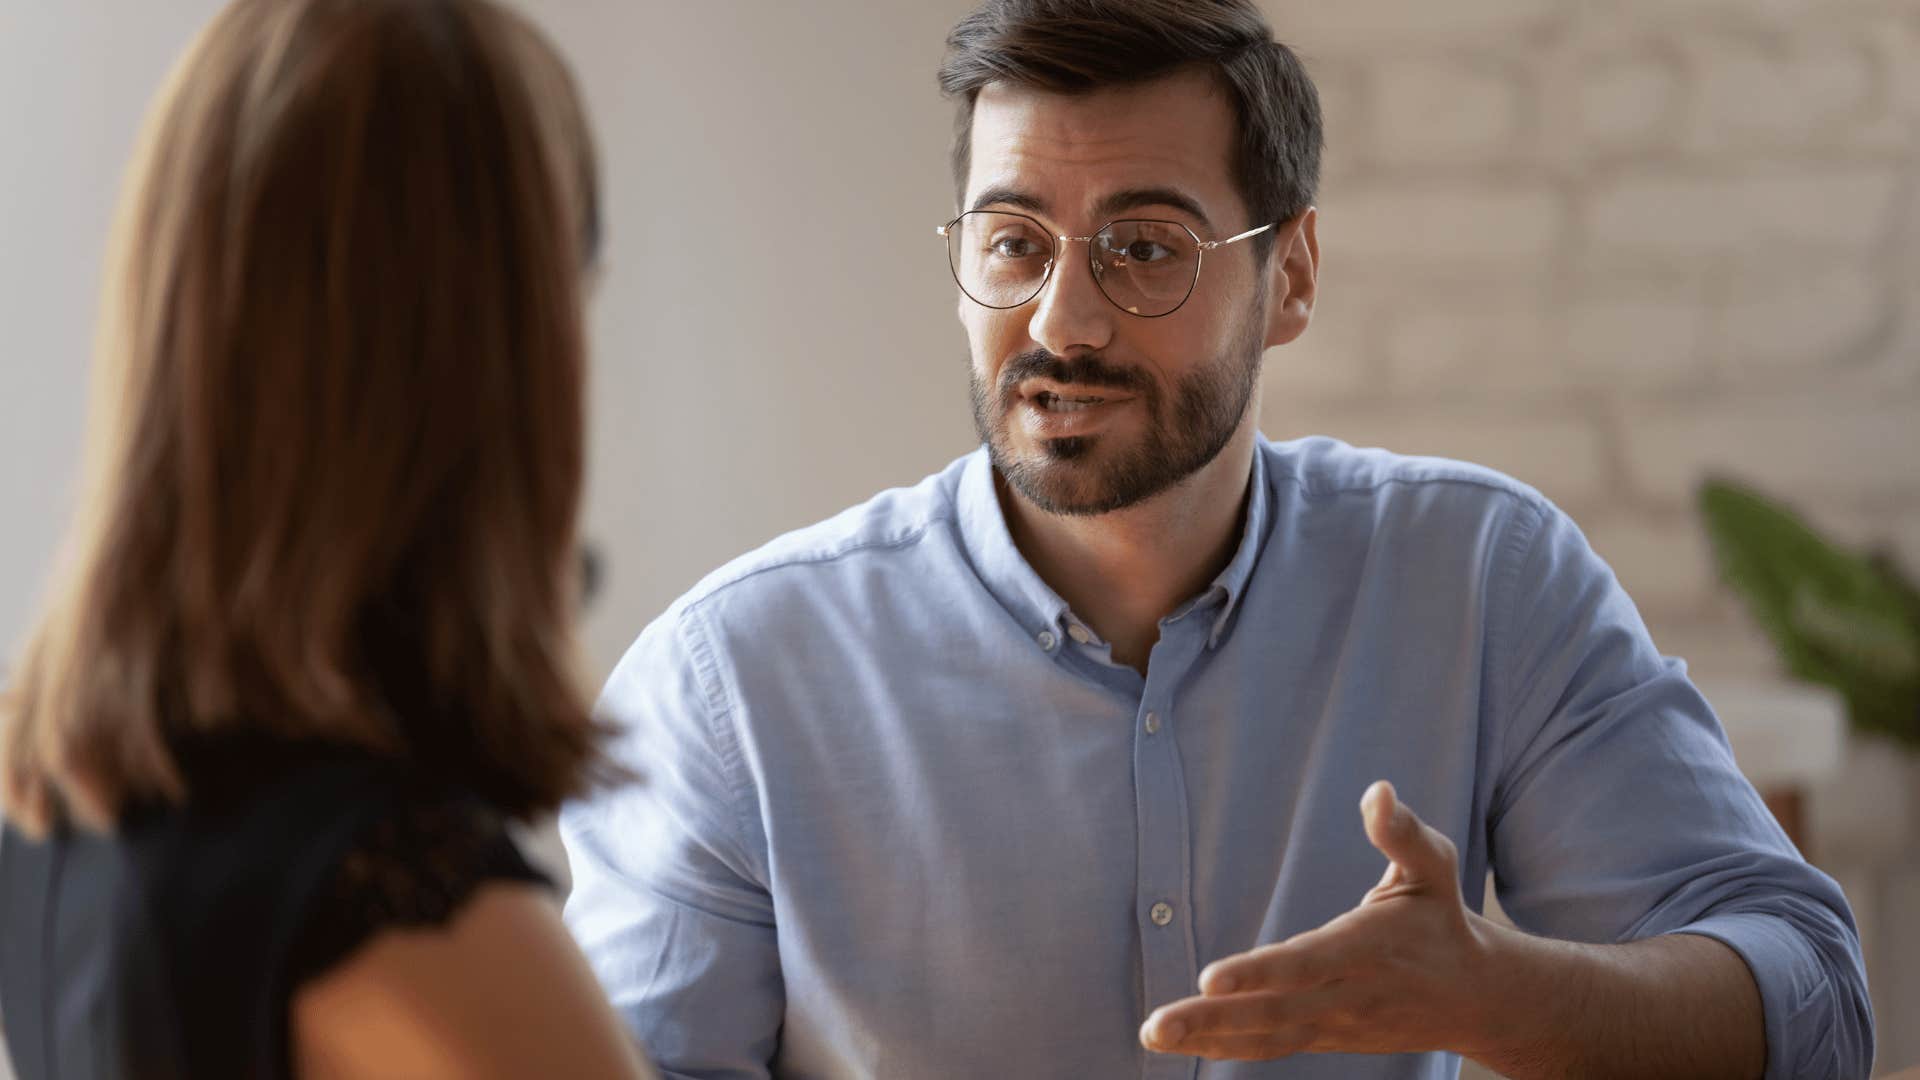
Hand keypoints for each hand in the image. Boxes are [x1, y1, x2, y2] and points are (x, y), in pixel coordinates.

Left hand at [1139, 780, 1497, 1060]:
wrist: (1476, 996)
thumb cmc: (1441, 919)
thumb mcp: (1434, 867)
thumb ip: (1402, 833)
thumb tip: (1377, 791)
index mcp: (1367, 948)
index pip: (1306, 964)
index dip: (1258, 973)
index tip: (1209, 979)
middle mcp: (1347, 993)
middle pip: (1274, 1011)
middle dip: (1212, 1019)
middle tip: (1155, 1025)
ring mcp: (1335, 1023)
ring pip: (1266, 1036)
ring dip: (1207, 1038)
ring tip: (1153, 1035)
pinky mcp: (1325, 1036)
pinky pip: (1271, 1046)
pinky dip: (1226, 1048)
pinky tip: (1181, 1045)